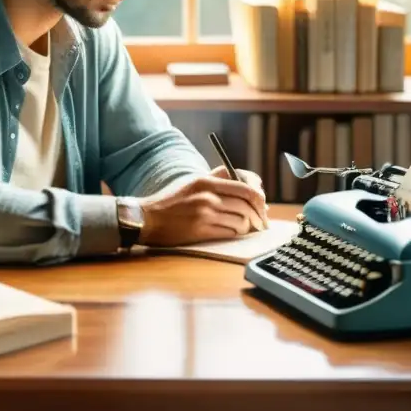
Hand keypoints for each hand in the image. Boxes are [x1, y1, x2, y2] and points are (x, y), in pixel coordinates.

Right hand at [138, 167, 267, 246]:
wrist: (148, 219)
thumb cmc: (172, 200)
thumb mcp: (193, 181)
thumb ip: (218, 177)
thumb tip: (245, 181)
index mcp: (206, 181)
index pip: (245, 186)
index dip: (259, 196)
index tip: (262, 203)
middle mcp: (207, 196)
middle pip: (247, 204)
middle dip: (259, 215)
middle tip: (262, 221)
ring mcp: (204, 214)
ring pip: (241, 220)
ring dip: (247, 226)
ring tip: (246, 228)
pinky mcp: (201, 231)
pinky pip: (230, 232)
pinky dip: (237, 233)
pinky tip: (234, 232)